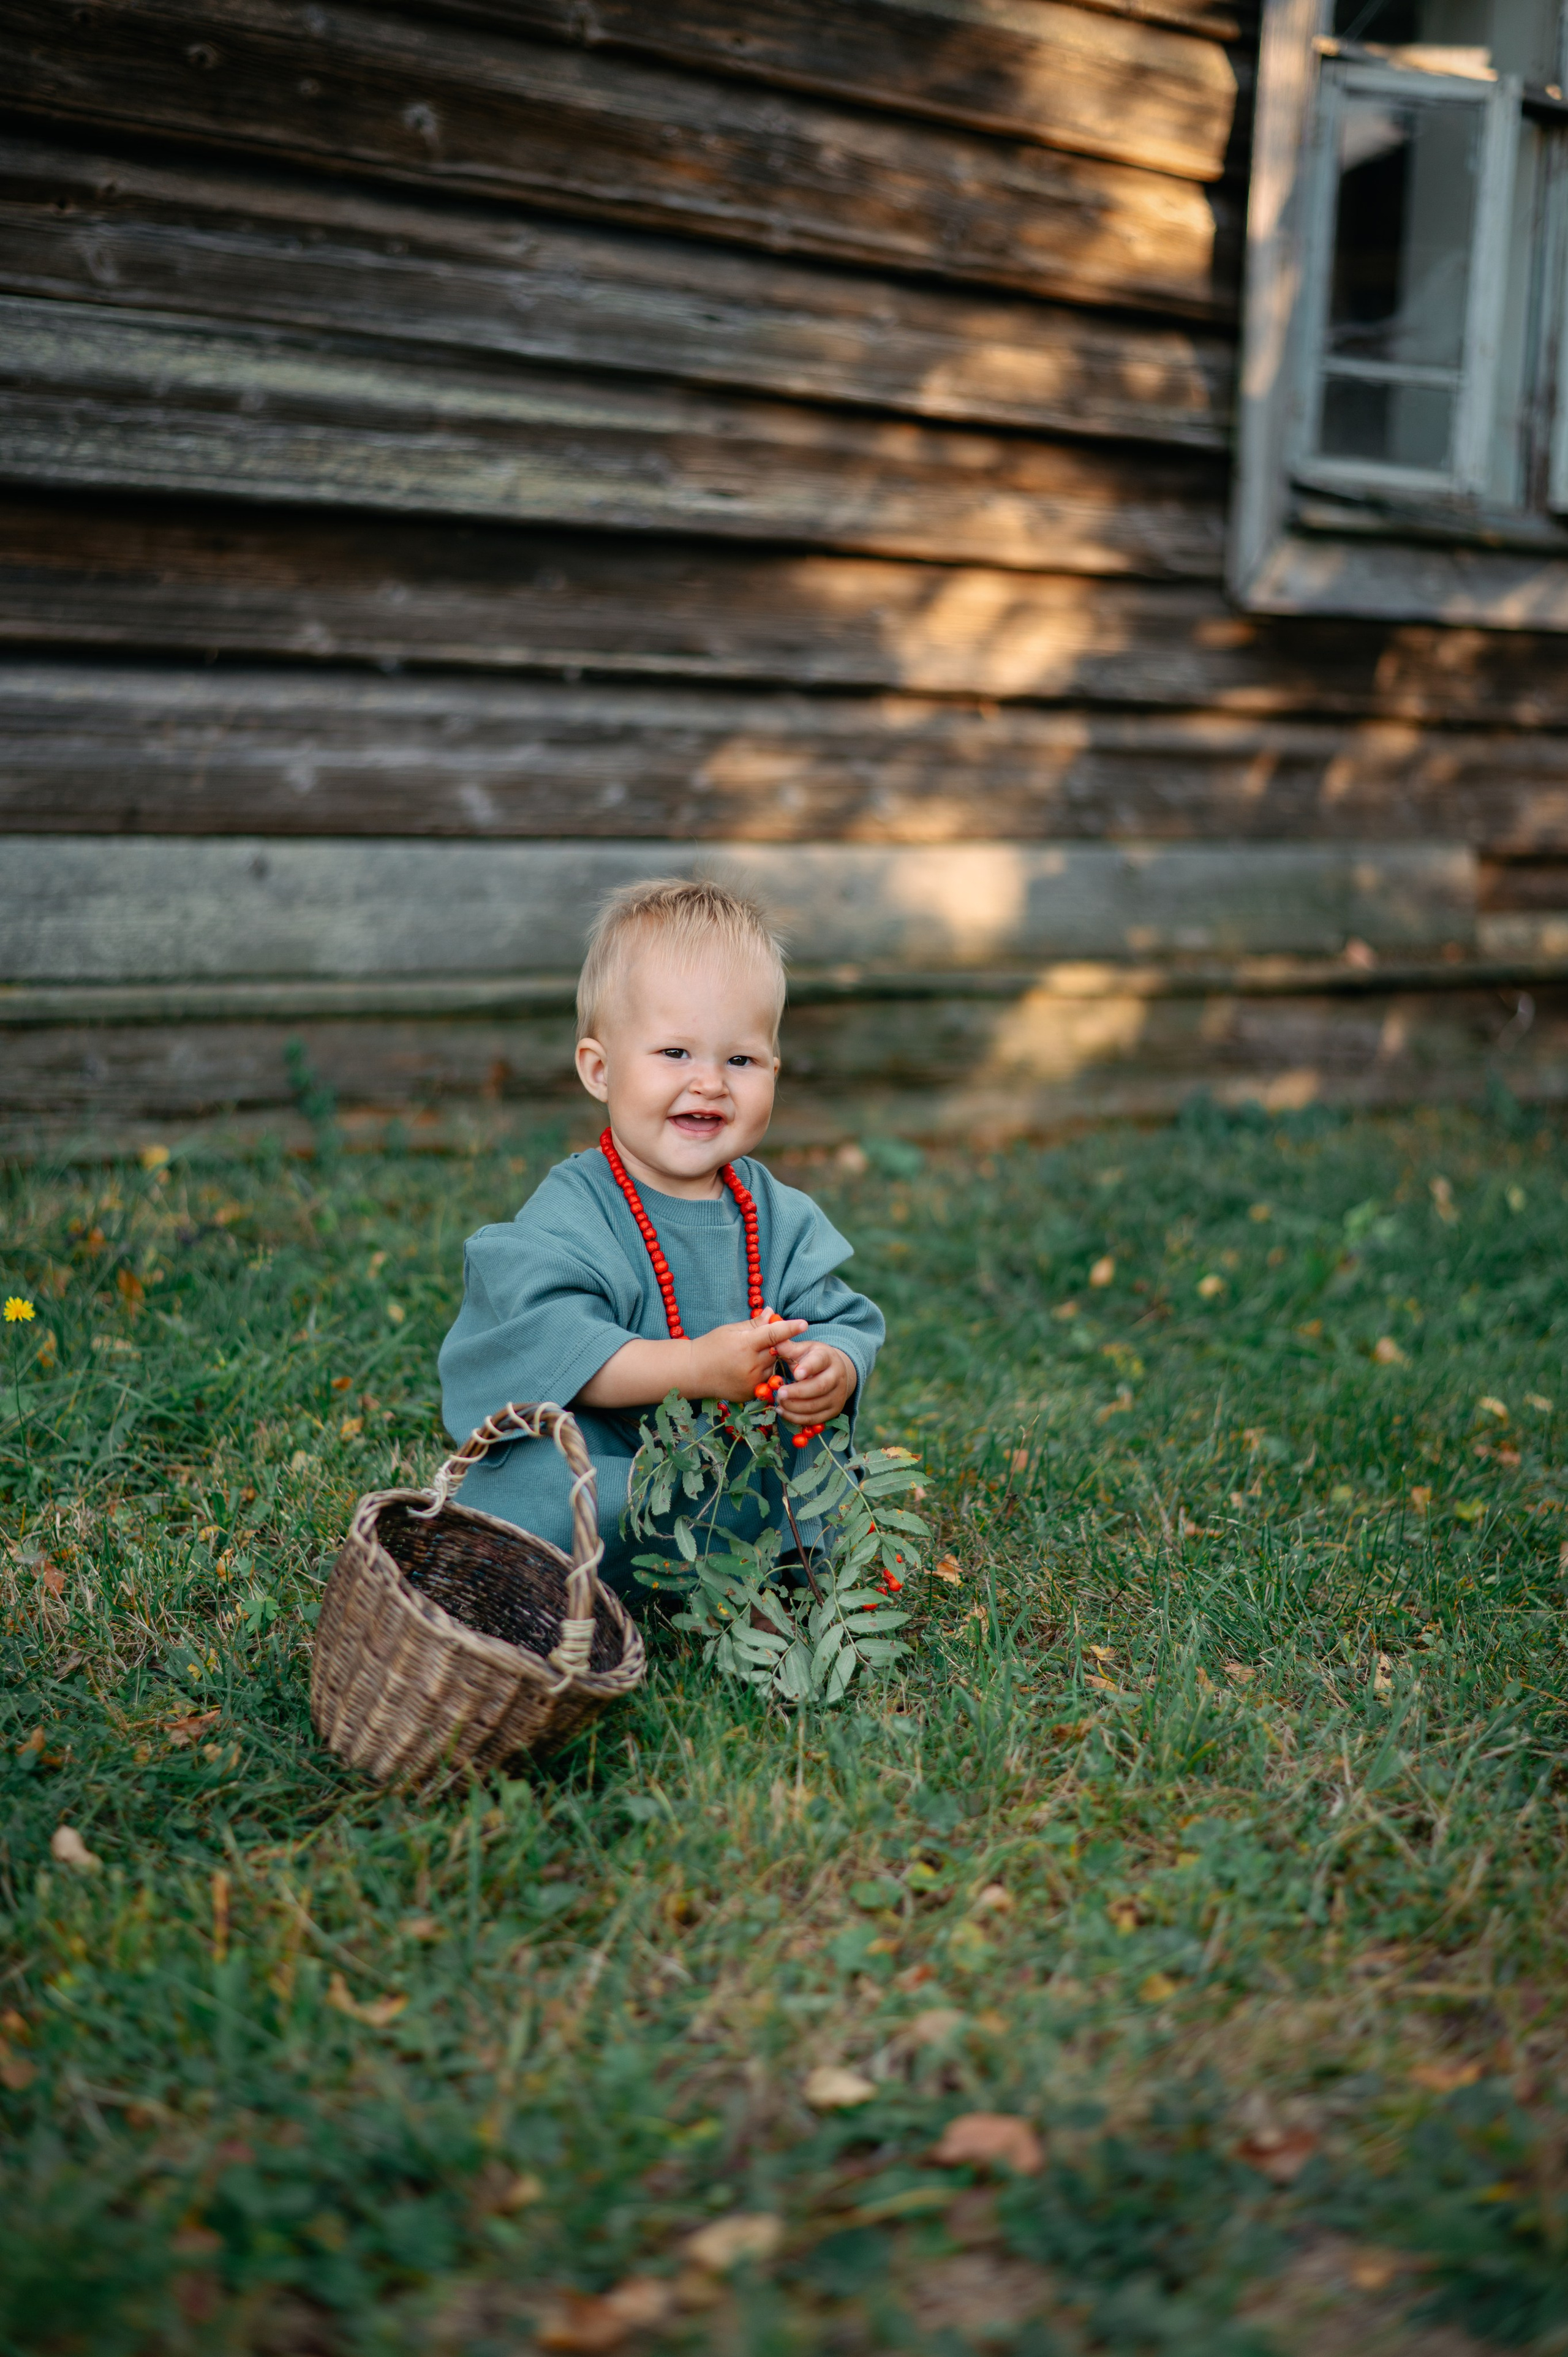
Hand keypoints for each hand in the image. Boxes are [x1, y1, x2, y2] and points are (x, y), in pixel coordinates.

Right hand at [689, 1313, 807, 1403]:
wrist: (693, 1372)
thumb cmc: (711, 1346)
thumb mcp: (730, 1330)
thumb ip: (755, 1324)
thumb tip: (773, 1313)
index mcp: (746, 1345)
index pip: (774, 1334)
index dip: (790, 1328)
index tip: (804, 1324)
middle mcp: (751, 1365)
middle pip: (777, 1351)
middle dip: (775, 1345)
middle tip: (761, 1341)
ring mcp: (752, 1382)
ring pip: (773, 1367)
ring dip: (768, 1360)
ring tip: (748, 1357)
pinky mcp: (751, 1394)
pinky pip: (766, 1380)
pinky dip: (762, 1373)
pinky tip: (746, 1369)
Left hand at [773, 1337, 856, 1426]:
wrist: (836, 1372)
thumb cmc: (813, 1359)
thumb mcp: (803, 1349)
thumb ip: (789, 1348)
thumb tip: (774, 1344)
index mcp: (828, 1358)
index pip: (820, 1362)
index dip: (808, 1368)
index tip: (796, 1374)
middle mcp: (837, 1377)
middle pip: (820, 1387)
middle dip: (798, 1392)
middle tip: (780, 1393)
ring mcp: (837, 1396)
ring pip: (816, 1405)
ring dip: (794, 1407)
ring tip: (779, 1402)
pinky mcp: (834, 1411)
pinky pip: (814, 1419)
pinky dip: (796, 1418)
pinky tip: (783, 1411)